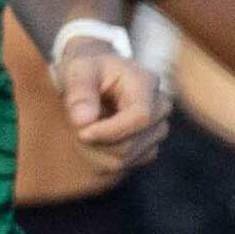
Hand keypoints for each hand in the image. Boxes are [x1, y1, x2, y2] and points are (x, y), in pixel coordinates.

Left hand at [55, 35, 169, 177]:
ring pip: (125, 159)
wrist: (97, 72)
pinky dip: (101, 158)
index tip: (81, 132)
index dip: (110, 131)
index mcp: (146, 84)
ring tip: (82, 129)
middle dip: (96, 142)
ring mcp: (157, 129)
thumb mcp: (78, 69)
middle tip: (75, 125)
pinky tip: (93, 138)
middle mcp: (160, 108)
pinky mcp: (148, 146)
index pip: (141, 117)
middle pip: (131, 144)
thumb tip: (83, 121)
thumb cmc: (88, 68)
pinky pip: (124, 165)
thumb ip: (79, 92)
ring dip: (95, 151)